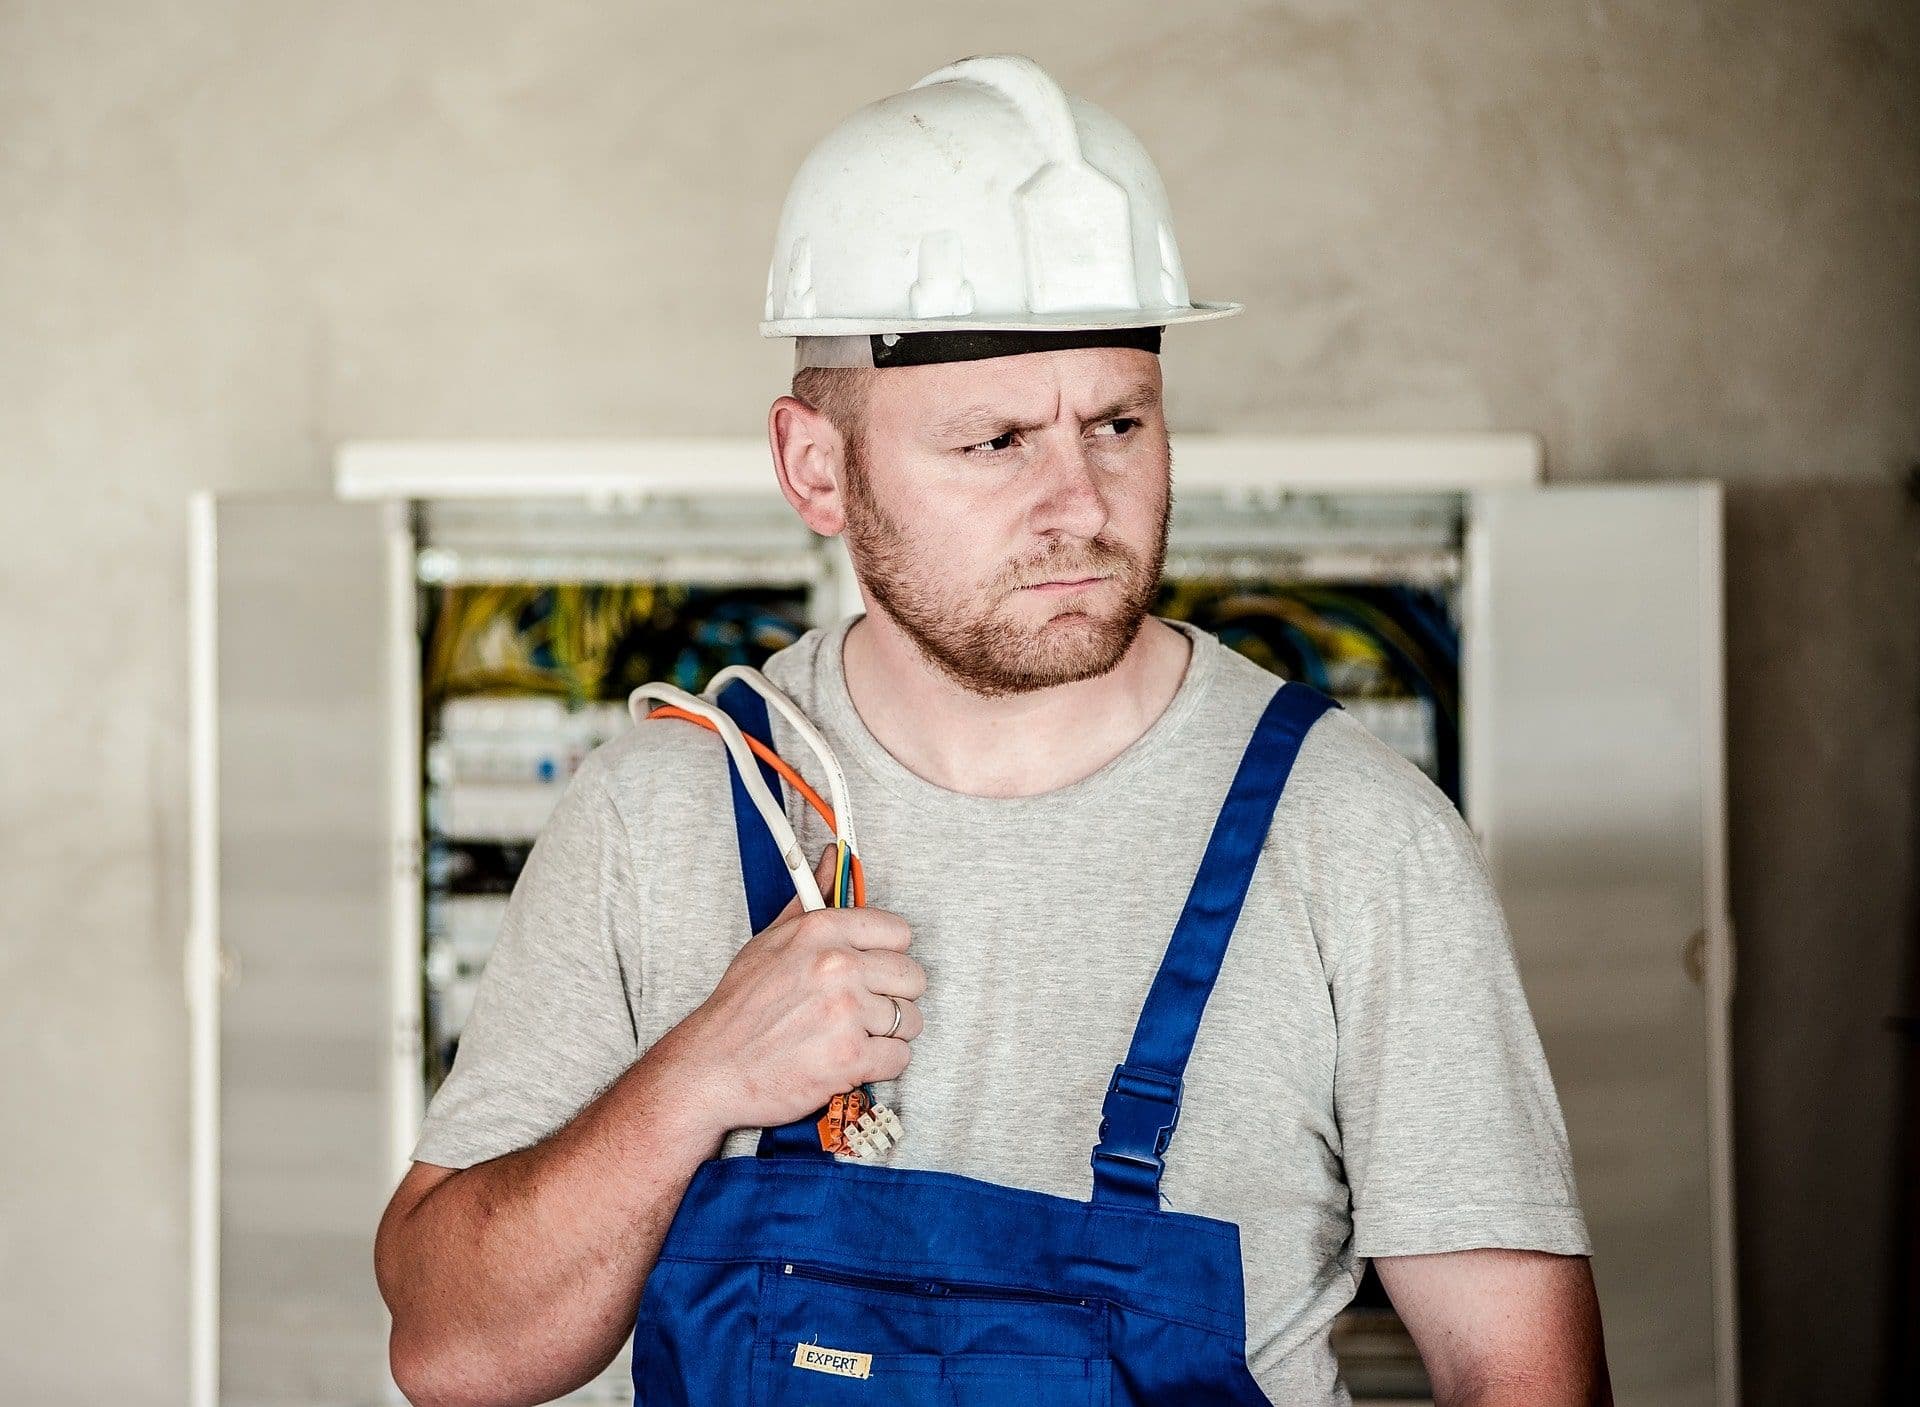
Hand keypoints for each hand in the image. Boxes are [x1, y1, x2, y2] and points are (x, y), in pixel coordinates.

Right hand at [675, 845, 925, 1132]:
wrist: (711, 1068)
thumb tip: (834, 859)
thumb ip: (812, 899)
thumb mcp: (771, 940)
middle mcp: (837, 967)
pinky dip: (881, 1063)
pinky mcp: (850, 1059)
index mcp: (821, 931)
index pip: (899, 932)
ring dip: (889, 1032)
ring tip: (853, 1035)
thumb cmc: (740, 1007)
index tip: (873, 969)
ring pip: (910, 1019)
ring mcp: (846, 1014)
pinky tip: (852, 1060)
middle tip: (864, 1008)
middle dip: (894, 995)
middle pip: (912, 977)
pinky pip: (900, 1057)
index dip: (888, 954)